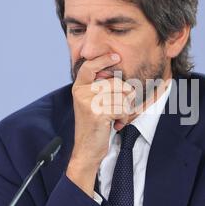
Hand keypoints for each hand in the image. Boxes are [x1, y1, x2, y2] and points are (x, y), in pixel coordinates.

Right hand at [66, 53, 134, 196]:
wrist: (87, 150)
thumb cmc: (94, 126)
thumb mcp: (93, 104)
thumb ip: (101, 89)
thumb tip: (119, 75)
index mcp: (79, 88)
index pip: (90, 66)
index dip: (103, 59)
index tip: (116, 56)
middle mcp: (81, 92)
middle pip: (116, 83)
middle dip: (125, 97)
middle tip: (120, 110)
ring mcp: (88, 101)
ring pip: (122, 96)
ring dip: (125, 110)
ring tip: (116, 118)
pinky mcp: (97, 112)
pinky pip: (122, 108)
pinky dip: (124, 118)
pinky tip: (115, 125)